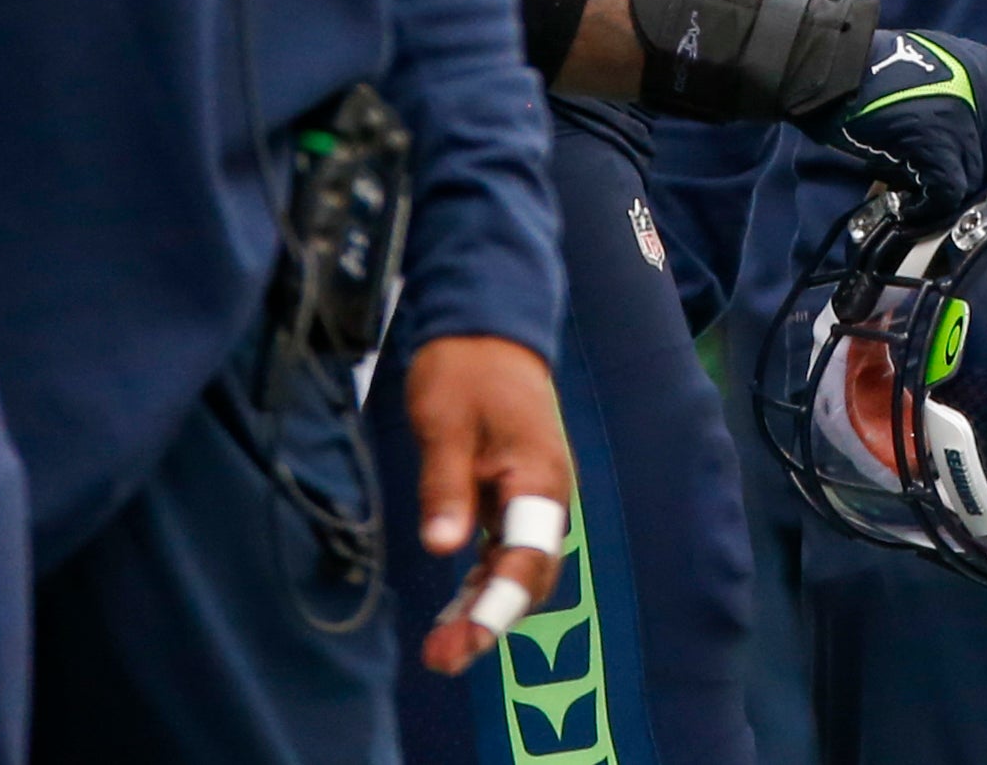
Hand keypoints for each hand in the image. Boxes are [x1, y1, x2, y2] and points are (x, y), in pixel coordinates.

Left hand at [405, 335, 573, 676]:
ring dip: (483, 610)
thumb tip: (441, 547)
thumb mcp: (444, 422)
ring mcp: (533, 499)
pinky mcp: (514, 497)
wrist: (487, 329)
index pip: (525, 560)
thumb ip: (445, 485)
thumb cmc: (466, 369)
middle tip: (442, 658)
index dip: (495, 608)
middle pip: (526, 577)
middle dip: (488, 622)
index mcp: (537, 479)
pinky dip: (480, 586)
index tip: (463, 643)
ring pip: (516, 571)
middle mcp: (546, 497)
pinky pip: (504, 554)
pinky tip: (453, 610)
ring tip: (441, 651)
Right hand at [808, 29, 986, 229]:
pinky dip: (926, 208)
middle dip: (976, 183)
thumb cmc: (876, 72)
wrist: (833, 68)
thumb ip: (971, 104)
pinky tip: (907, 206)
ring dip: (949, 197)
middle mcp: (986, 92)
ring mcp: (963, 118)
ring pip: (975, 183)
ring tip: (920, 198)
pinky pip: (947, 194)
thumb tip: (981, 155)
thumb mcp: (942, 71)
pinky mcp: (935, 144)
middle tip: (946, 192)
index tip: (986, 180)